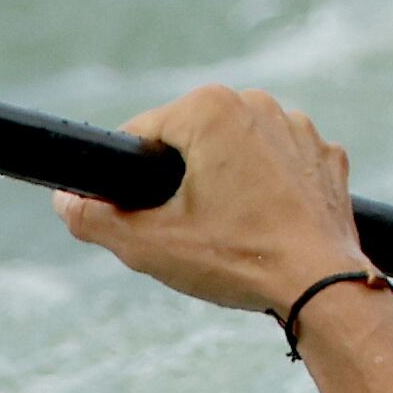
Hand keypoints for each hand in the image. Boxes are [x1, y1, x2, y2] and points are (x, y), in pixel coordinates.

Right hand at [53, 84, 366, 315]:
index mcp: (209, 109)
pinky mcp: (327, 158)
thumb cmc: (238, 260)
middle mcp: (257, 103)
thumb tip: (65, 201)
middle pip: (192, 141)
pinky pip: (281, 168)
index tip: (142, 215)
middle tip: (189, 231)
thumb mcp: (149, 245)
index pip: (143, 134)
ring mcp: (300, 128)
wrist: (323, 289)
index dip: (132, 178)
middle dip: (182, 181)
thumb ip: (94, 218)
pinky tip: (267, 227)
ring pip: (237, 152)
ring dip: (227, 184)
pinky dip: (270, 192)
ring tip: (231, 233)